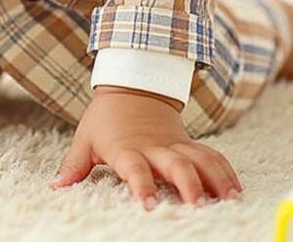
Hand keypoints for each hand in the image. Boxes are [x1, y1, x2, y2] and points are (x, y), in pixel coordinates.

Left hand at [49, 86, 241, 207]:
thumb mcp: (85, 139)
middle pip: (176, 164)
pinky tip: (237, 192)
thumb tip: (56, 187)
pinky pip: (212, 155)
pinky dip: (225, 172)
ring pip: (201, 159)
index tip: (150, 205)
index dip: (142, 185)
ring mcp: (176, 144)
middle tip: (199, 205)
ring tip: (230, 201)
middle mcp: (155, 147)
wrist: (131, 86)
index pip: (134, 168)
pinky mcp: (190, 143)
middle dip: (189, 184)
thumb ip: (73, 166)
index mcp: (127, 148)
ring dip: (216, 179)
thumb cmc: (105, 119)